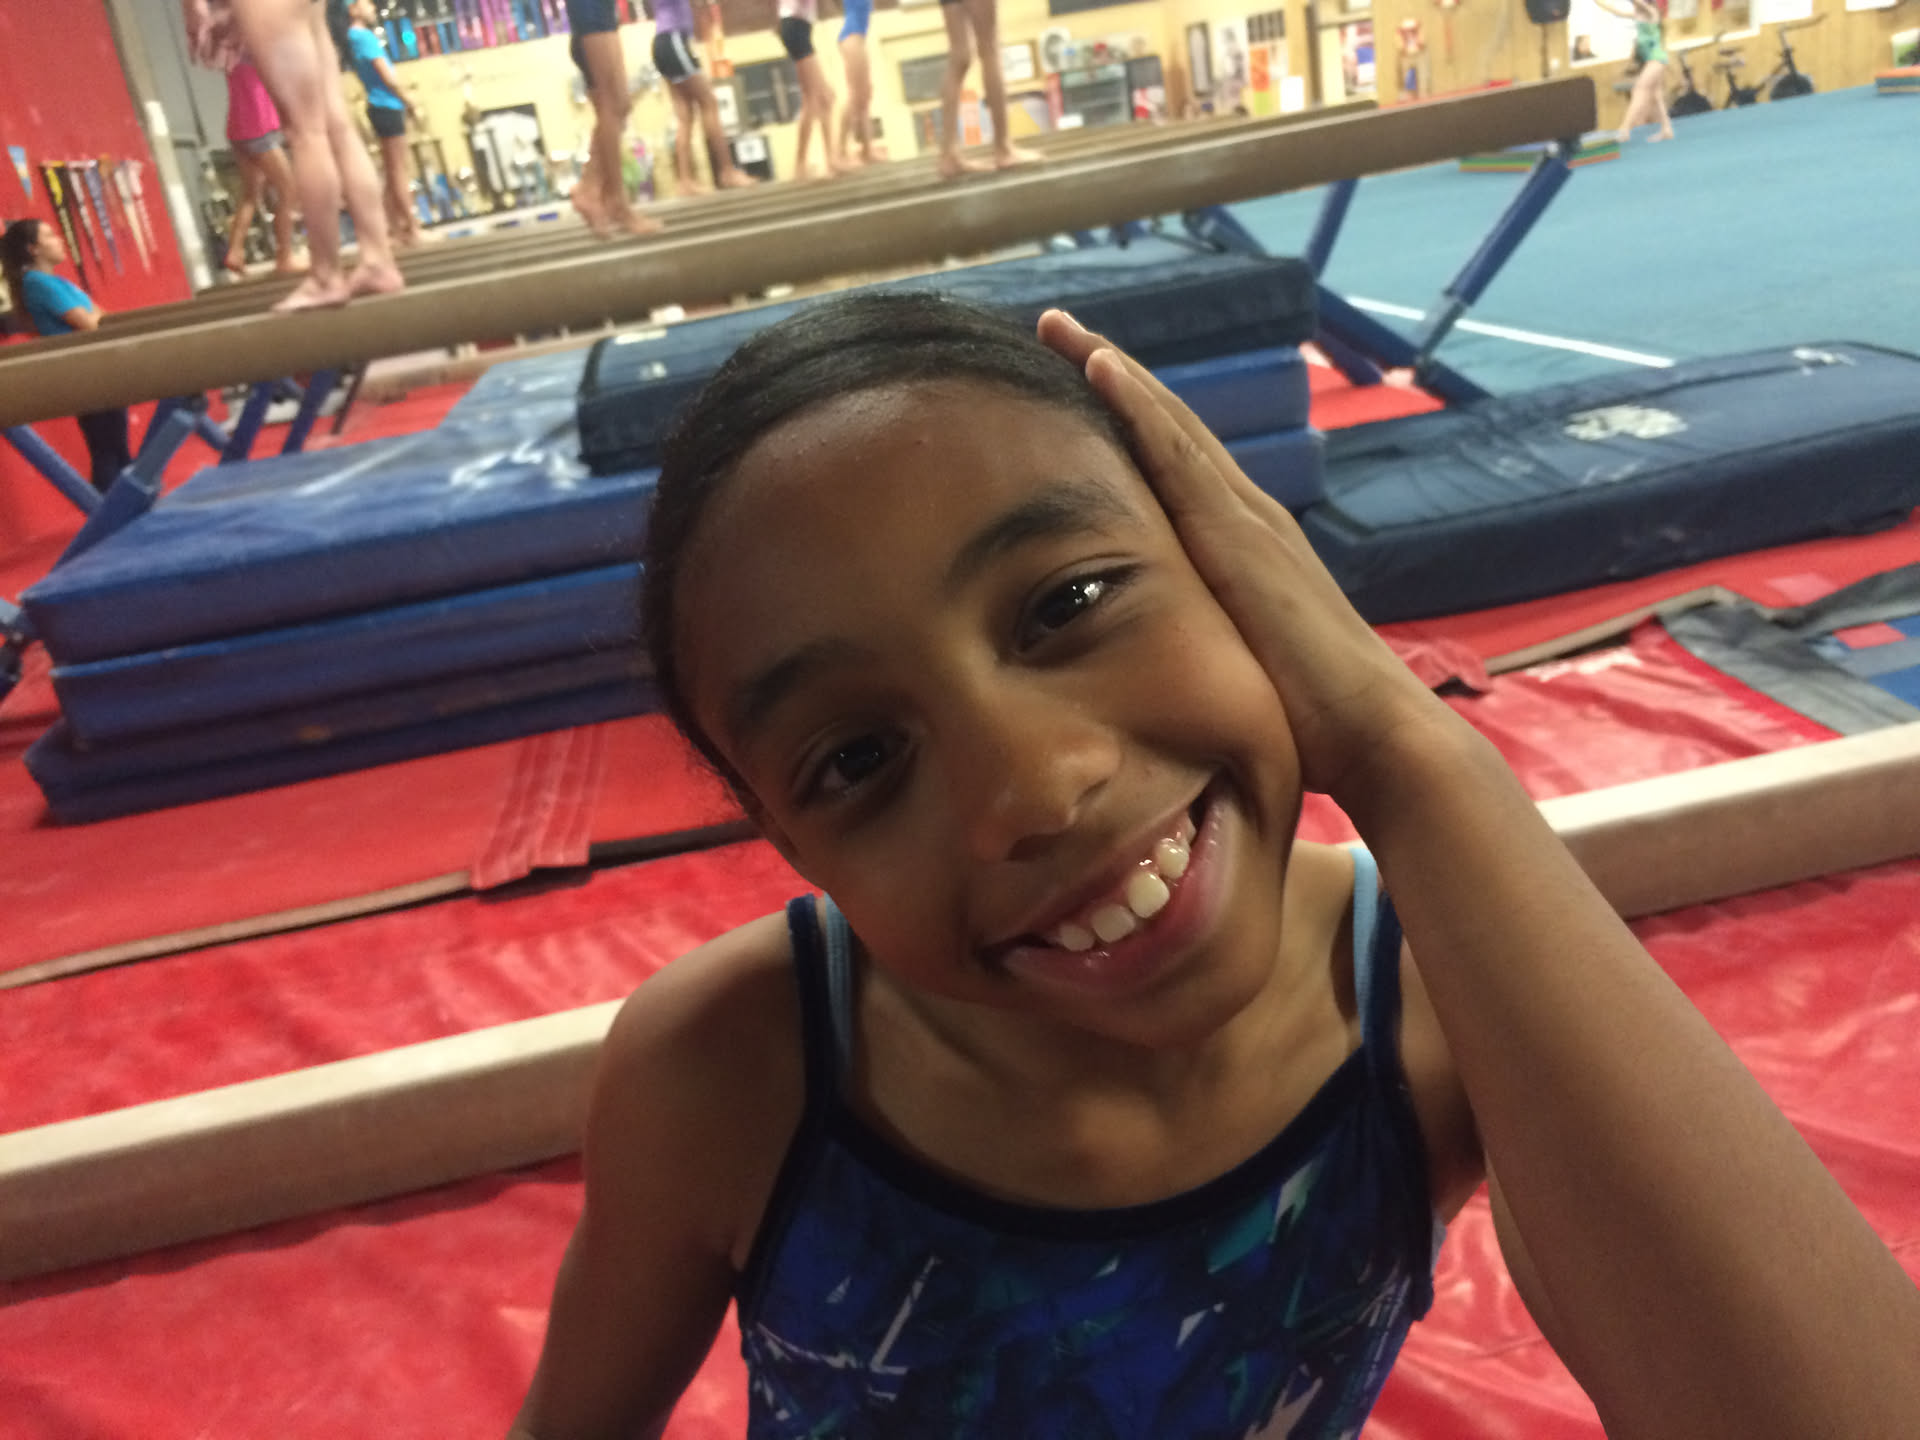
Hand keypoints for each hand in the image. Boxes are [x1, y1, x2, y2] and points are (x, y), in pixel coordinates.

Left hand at [1037, 310, 1456, 804]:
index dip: (1129, 419)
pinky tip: (1098, 365)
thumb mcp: (1238, 675)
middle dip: (1112, 373)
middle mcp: (1247, 516)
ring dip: (1113, 369)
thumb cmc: (1313, 726)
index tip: (1077, 380)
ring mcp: (1245, 518)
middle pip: (1168, 426)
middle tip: (1054, 329)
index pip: (1175, 465)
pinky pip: (1176, 453)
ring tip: (1059, 327)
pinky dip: (1136, 403)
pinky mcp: (1238, 535)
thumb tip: (1154, 689)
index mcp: (1244, 546)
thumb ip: (1204, 656)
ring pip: (1167, 423)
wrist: (1375, 736)